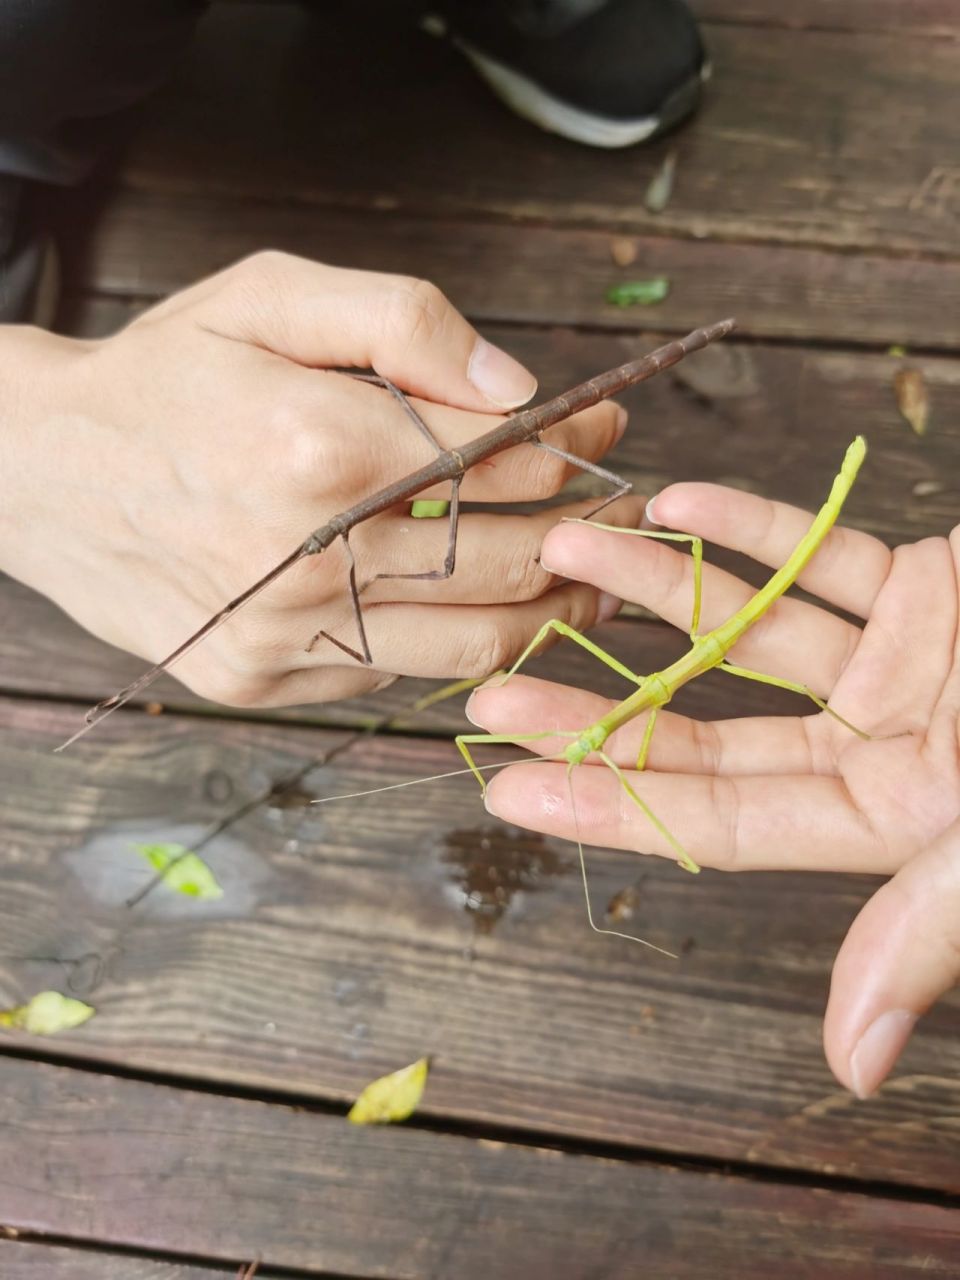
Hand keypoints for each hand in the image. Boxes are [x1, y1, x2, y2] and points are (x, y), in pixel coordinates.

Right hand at [0, 252, 633, 704]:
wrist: (41, 473)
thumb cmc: (165, 375)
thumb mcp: (273, 296)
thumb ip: (407, 322)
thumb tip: (524, 387)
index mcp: (322, 445)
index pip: (506, 460)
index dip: (577, 445)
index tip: (608, 430)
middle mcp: (310, 555)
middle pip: (508, 562)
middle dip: (589, 539)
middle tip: (630, 520)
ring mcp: (284, 634)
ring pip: (471, 643)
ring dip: (547, 613)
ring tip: (587, 582)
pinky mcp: (261, 681)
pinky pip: (395, 672)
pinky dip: (450, 640)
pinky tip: (473, 605)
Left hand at [467, 476, 959, 1095]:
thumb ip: (933, 931)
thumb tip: (847, 1060)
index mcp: (901, 829)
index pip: (725, 821)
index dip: (614, 801)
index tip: (507, 782)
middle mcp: (889, 752)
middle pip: (715, 728)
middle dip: (606, 703)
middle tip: (491, 684)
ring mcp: (906, 666)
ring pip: (755, 629)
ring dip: (659, 590)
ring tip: (566, 550)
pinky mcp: (933, 588)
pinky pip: (827, 556)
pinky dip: (756, 531)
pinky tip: (672, 507)